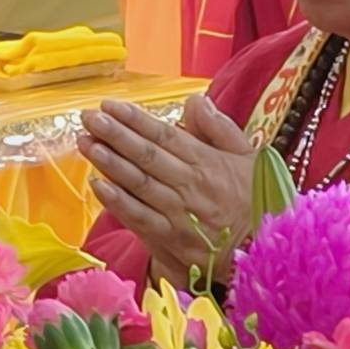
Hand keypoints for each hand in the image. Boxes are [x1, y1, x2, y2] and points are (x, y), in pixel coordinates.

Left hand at [78, 94, 254, 283]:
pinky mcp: (171, 239)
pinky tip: (97, 185)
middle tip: (88, 118)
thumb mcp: (248, 155)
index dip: (135, 119)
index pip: (164, 135)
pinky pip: (139, 217)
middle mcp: (190, 184)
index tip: (110, 105)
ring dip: (109, 162)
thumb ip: (220, 127)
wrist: (263, 246)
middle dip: (114, 134)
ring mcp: (179, 213)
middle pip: (146, 155)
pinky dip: (117, 201)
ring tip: (85, 143)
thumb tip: (194, 101)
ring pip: (138, 183)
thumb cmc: (253, 197)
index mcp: (207, 160)